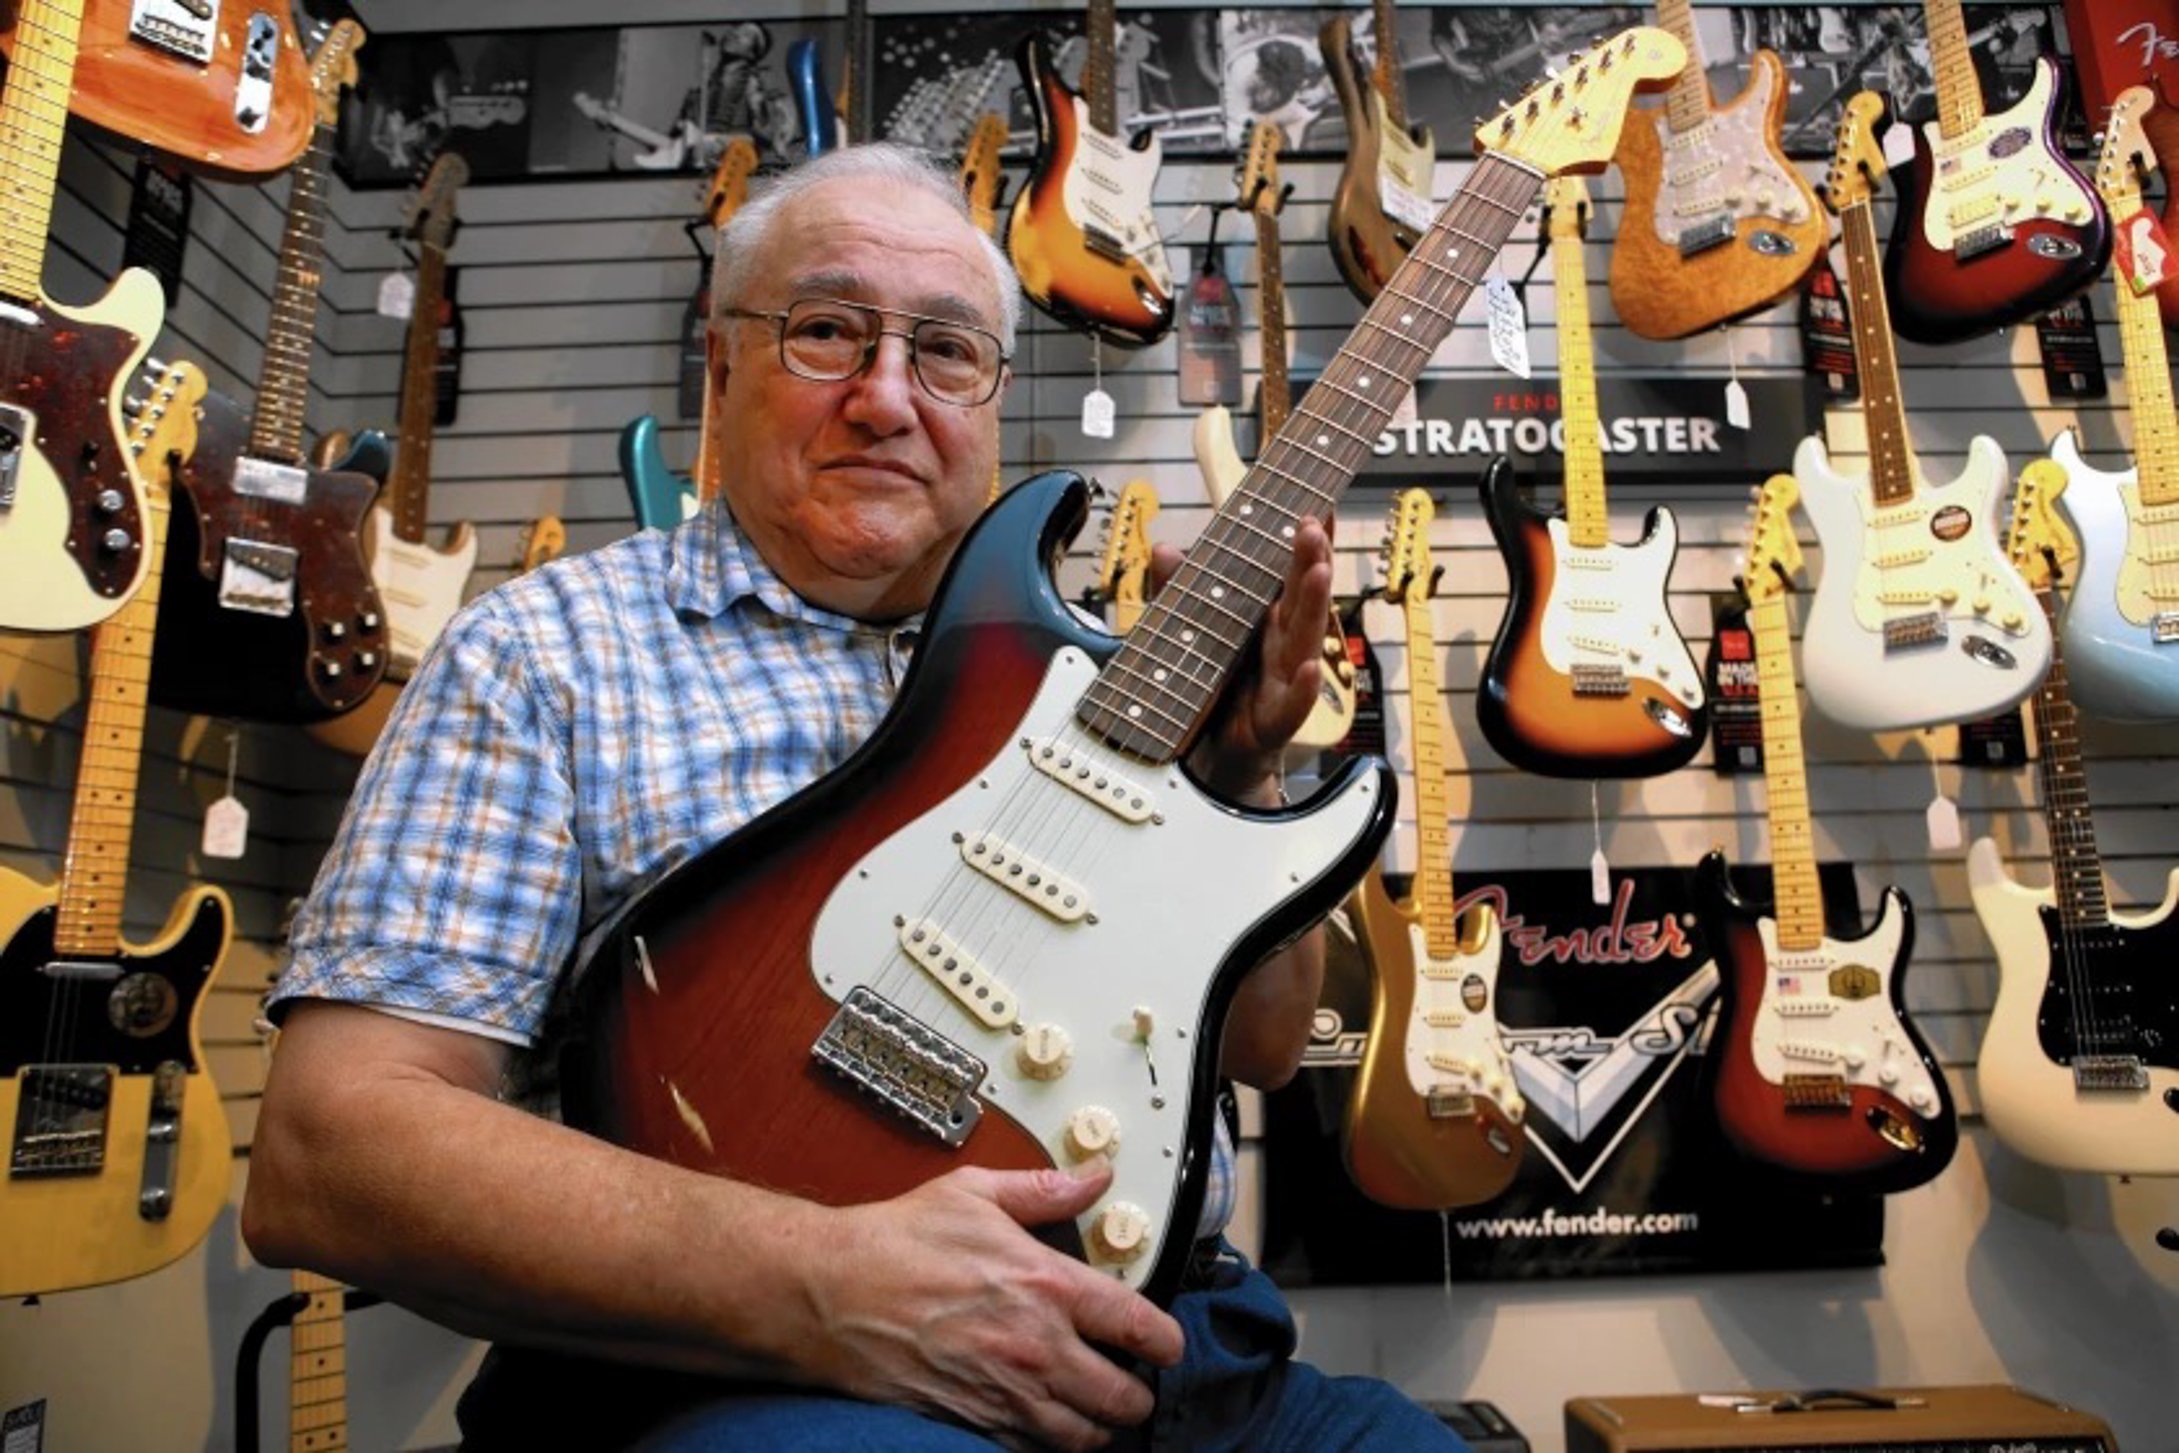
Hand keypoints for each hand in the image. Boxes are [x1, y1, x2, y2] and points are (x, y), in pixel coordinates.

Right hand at [790, 1161, 1184, 1450]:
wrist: (828, 1294)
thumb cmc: (893, 1243)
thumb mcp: (973, 1194)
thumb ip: (1043, 1189)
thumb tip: (1093, 1178)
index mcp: (1046, 1287)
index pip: (1139, 1327)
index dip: (1166, 1342)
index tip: (1166, 1344)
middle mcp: (1035, 1348)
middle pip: (1123, 1397)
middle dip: (1137, 1394)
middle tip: (1133, 1382)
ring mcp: (1005, 1393)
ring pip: (1084, 1436)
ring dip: (1098, 1426)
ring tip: (1096, 1409)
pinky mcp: (973, 1422)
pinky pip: (1033, 1449)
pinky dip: (1048, 1441)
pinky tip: (1045, 1421)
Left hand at [1150, 514, 1333, 798]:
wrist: (1218, 763)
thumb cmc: (1219, 694)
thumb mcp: (1191, 636)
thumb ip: (1181, 595)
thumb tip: (1164, 549)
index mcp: (1266, 622)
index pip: (1287, 574)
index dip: (1301, 541)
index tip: (1315, 504)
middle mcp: (1280, 647)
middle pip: (1299, 598)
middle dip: (1308, 558)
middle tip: (1312, 522)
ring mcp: (1282, 684)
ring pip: (1302, 641)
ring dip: (1313, 604)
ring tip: (1321, 570)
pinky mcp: (1274, 723)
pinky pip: (1292, 706)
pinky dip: (1302, 689)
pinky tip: (1309, 668)